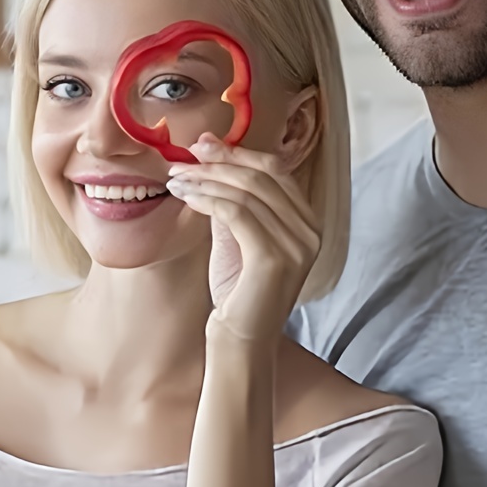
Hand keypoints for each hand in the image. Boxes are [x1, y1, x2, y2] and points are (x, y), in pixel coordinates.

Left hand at [165, 137, 321, 347]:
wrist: (241, 341)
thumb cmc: (238, 292)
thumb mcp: (238, 237)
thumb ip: (233, 201)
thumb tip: (209, 157)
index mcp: (307, 222)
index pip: (275, 171)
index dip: (237, 153)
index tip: (202, 146)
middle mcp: (310, 231)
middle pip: (262, 176)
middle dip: (218, 162)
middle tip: (183, 160)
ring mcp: (297, 245)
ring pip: (247, 192)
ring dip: (205, 180)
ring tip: (176, 181)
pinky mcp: (274, 258)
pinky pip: (236, 213)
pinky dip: (207, 199)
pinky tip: (186, 198)